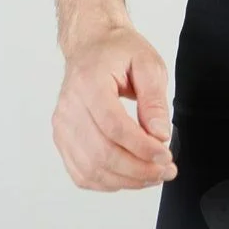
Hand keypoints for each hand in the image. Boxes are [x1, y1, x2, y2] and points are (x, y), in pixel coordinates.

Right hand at [52, 21, 177, 191]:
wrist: (91, 45)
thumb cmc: (118, 51)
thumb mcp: (148, 63)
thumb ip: (155, 100)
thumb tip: (160, 135)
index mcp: (89, 82)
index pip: (114, 126)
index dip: (141, 147)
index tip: (165, 154)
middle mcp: (69, 106)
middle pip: (102, 153)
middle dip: (138, 169)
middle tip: (165, 170)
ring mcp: (62, 125)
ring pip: (91, 169)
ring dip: (126, 180)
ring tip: (152, 175)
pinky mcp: (62, 138)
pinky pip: (81, 173)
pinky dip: (107, 182)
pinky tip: (129, 177)